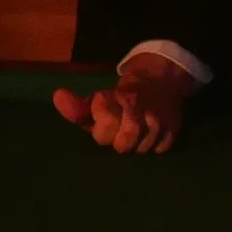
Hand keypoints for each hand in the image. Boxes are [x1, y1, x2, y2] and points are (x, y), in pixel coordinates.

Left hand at [52, 53, 191, 154]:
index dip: (102, 129)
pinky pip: (158, 150)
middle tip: (121, 132)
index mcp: (115, 98)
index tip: (104, 121)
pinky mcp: (174, 128)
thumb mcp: (97, 102)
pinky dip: (153, 146)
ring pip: (141, 150)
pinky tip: (150, 135)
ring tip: (135, 134)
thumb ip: (77, 108)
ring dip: (136, 145)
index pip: (104, 127)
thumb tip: (57, 96)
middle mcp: (138, 107)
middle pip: (123, 144)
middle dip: (119, 142)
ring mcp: (158, 119)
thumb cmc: (121, 99)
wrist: (159, 82)